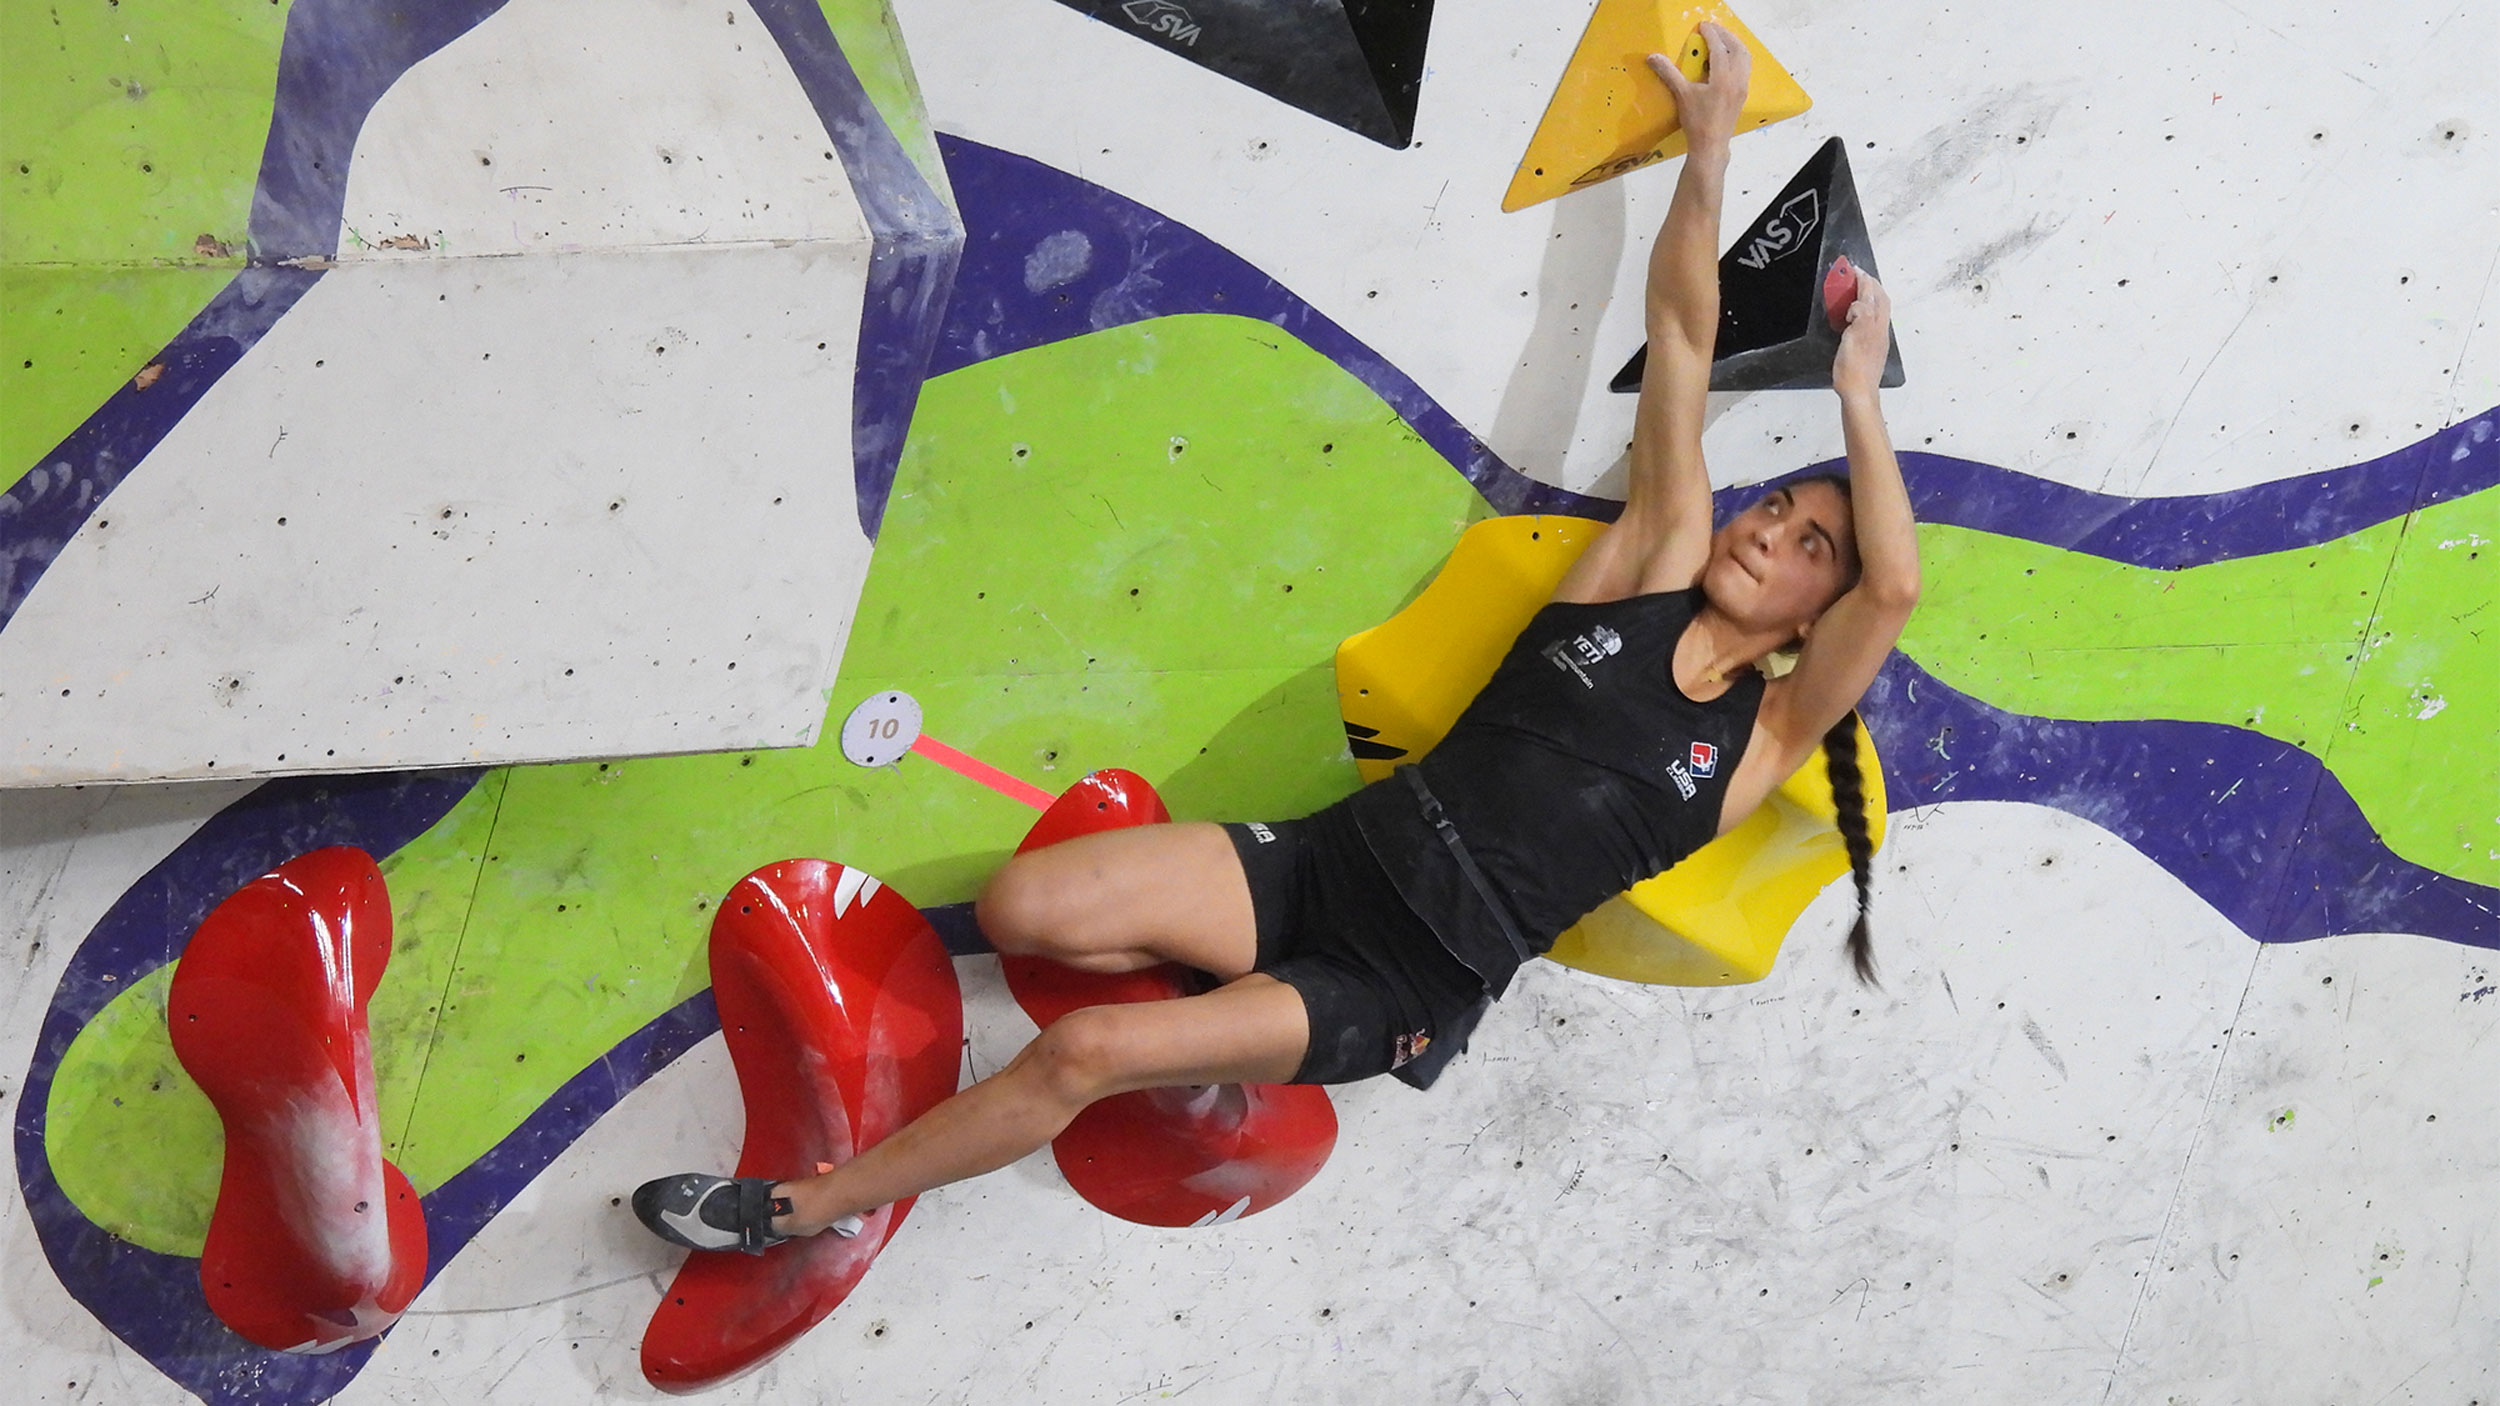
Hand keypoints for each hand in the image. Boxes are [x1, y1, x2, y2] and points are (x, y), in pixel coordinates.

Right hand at [1646, 21, 1751, 153]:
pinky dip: (1738, 58)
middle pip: (1737, 49)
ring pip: (1745, 58)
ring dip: (1735, 45)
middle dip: (1726, 36)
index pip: (1719, 49)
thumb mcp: (1682, 95)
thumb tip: (1653, 57)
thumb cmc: (1696, 122)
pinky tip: (1727, 60)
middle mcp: (1737, 80)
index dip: (1711, 35)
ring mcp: (1742, 87)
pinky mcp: (1743, 94)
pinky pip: (1745, 68)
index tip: (1703, 26)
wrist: (1711, 145)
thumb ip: (1669, 73)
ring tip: (1722, 41)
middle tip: (1713, 30)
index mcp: (1723, 78)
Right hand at [1831, 257, 1891, 397]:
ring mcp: (1877, 338)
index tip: (1854, 270)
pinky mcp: (1872, 347)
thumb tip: (1858, 304)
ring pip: (1878, 310)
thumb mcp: (1852, 338)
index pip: (1872, 295)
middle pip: (1880, 300)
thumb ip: (1859, 316)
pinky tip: (1858, 314)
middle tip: (1858, 276)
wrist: (1859, 393)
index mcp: (1874, 325)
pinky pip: (1873, 320)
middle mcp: (1879, 329)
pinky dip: (1866, 310)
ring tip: (1859, 290)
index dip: (1863, 281)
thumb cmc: (1852, 370)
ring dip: (1870, 296)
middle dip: (1871, 285)